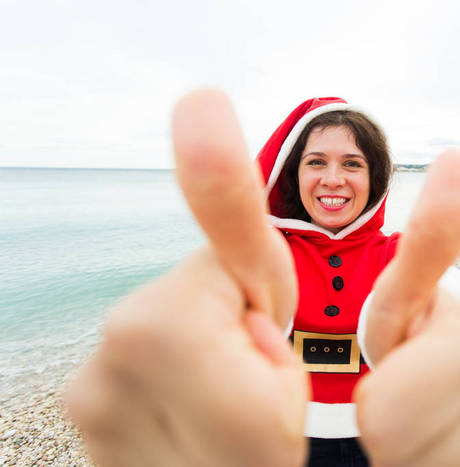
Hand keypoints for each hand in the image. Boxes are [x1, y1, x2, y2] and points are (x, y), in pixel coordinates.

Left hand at [64, 90, 308, 466]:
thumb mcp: (288, 389)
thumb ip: (265, 314)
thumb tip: (241, 303)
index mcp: (168, 336)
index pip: (227, 251)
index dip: (230, 193)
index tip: (203, 103)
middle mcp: (110, 352)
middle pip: (195, 288)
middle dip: (233, 321)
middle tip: (254, 384)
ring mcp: (90, 382)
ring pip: (171, 324)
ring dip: (202, 351)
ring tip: (221, 412)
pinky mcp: (84, 404)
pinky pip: (143, 359)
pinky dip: (172, 377)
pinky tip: (190, 418)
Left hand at [356, 151, 459, 465]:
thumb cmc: (429, 341)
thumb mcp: (412, 297)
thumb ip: (428, 241)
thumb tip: (457, 155)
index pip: (389, 409)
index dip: (381, 388)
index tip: (415, 322)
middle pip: (398, 440)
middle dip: (389, 423)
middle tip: (413, 403)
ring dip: (408, 453)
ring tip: (432, 427)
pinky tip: (448, 450)